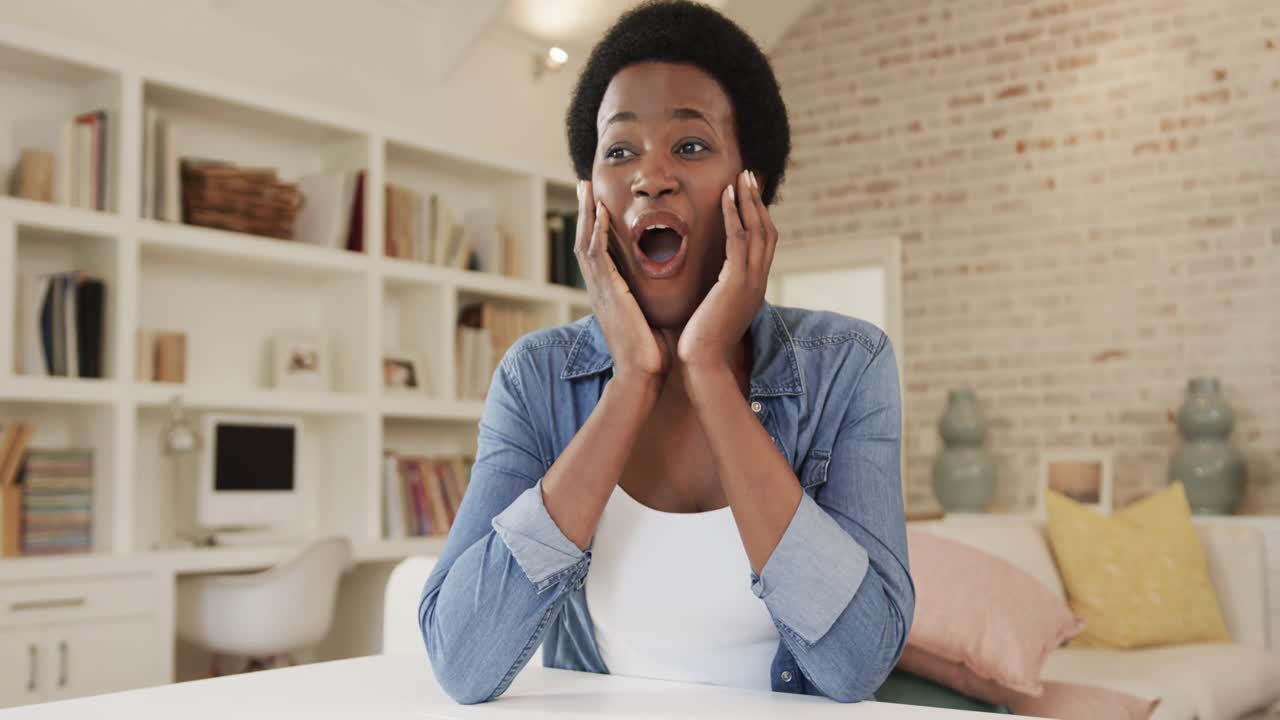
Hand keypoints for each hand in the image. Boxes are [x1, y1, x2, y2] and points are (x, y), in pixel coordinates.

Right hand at [575, 181, 673, 390]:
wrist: (642, 375)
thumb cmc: (650, 352)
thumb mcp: (650, 316)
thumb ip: (651, 298)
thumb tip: (667, 287)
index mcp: (609, 292)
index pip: (597, 250)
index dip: (596, 225)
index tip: (599, 202)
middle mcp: (600, 288)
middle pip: (585, 240)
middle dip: (585, 211)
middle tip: (584, 184)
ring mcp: (600, 290)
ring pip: (586, 242)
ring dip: (587, 214)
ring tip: (587, 188)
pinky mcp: (608, 293)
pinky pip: (598, 257)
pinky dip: (598, 233)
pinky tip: (601, 214)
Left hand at [677, 170, 776, 372]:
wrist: (703, 366)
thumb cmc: (702, 344)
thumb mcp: (715, 312)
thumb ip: (718, 294)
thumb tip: (711, 285)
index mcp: (754, 288)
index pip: (763, 245)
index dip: (758, 217)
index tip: (748, 195)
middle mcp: (758, 282)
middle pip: (767, 231)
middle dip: (758, 202)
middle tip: (749, 176)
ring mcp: (751, 282)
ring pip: (758, 231)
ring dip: (748, 201)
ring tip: (741, 177)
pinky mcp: (736, 283)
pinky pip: (738, 240)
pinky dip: (734, 214)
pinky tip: (725, 196)